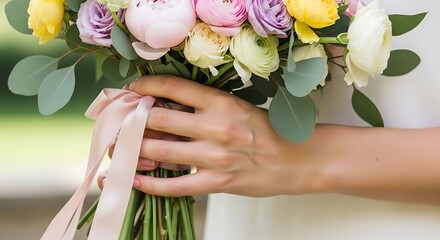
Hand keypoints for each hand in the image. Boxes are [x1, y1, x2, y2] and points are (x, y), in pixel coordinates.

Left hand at [127, 75, 317, 196]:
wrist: (297, 159)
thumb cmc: (267, 131)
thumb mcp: (237, 108)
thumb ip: (204, 108)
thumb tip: (165, 107)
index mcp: (221, 103)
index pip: (174, 88)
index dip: (146, 87)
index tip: (134, 89)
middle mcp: (216, 127)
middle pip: (159, 120)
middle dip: (133, 120)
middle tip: (121, 121)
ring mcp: (215, 157)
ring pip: (161, 151)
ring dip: (135, 150)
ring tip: (122, 149)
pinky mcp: (218, 182)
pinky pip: (175, 185)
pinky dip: (151, 183)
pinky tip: (135, 180)